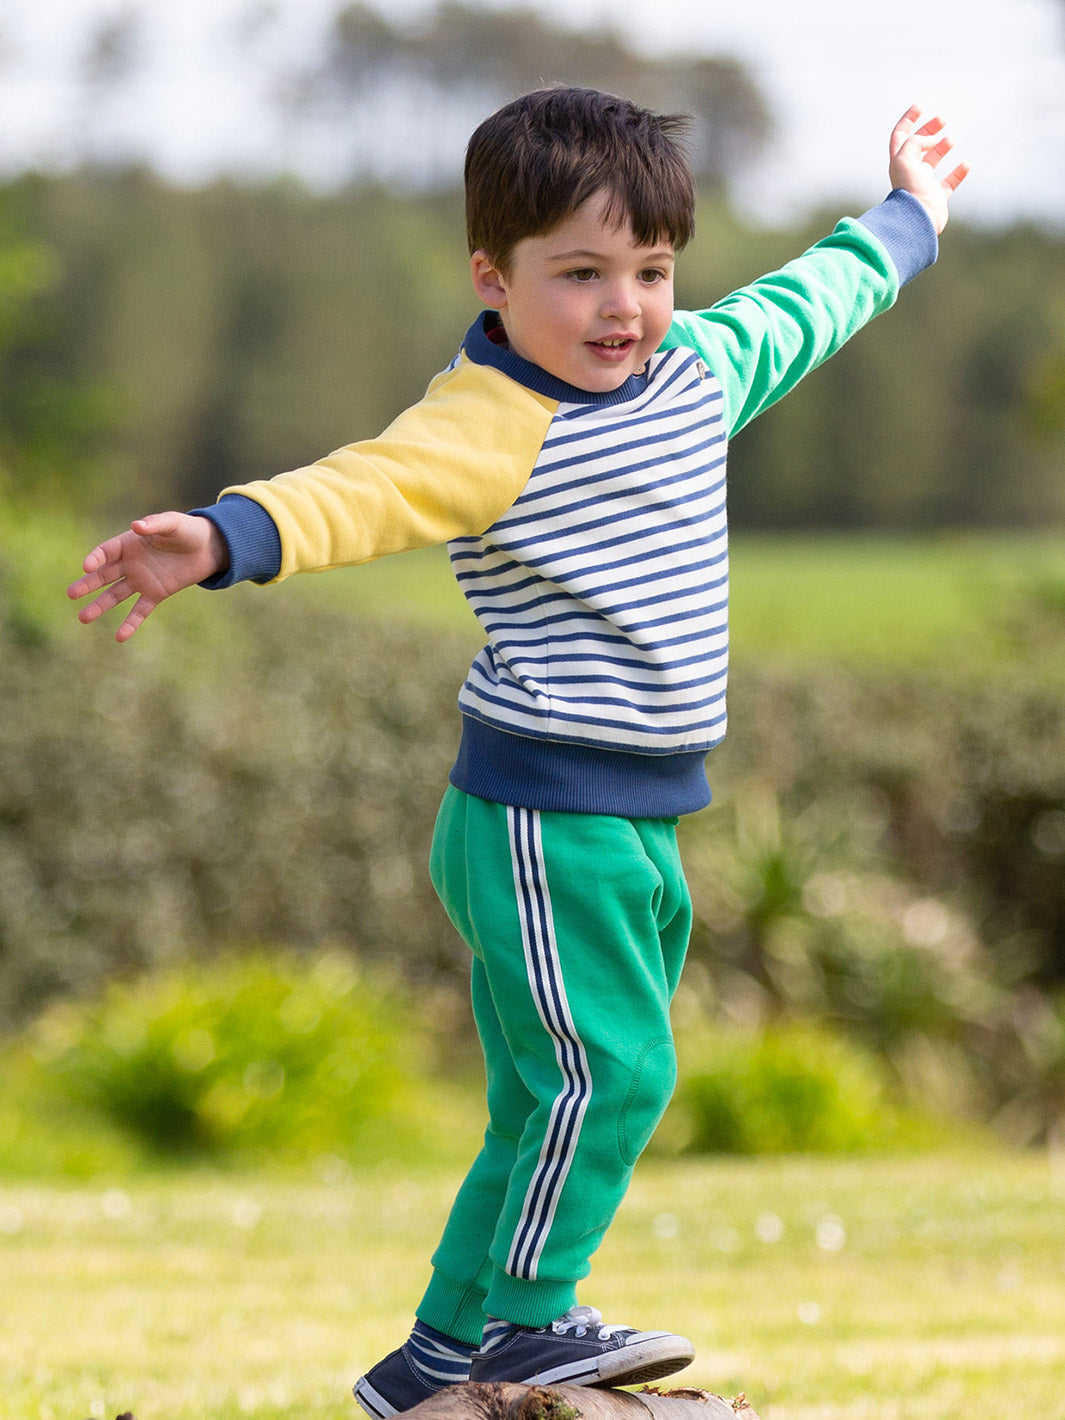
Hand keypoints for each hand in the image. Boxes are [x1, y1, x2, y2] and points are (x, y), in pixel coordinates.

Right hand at [67, 511, 228, 641]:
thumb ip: (155, 524)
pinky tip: (120, 637)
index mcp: (129, 543)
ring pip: (116, 595)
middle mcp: (130, 563)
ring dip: (99, 606)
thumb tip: (136, 526)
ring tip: (83, 618)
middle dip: (88, 585)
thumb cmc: (186, 530)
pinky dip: (131, 623)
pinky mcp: (155, 594)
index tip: (87, 567)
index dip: (96, 558)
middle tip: (71, 594)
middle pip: (104, 575)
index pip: (106, 552)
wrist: (206, 548)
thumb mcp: (172, 523)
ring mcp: (141, 580)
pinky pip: (140, 610)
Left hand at [888, 104, 969, 233]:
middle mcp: (909, 172)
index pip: (900, 135)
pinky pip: (949, 183)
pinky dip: (958, 173)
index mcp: (899, 162)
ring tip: (950, 139)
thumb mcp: (905, 158)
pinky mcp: (936, 198)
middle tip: (943, 119)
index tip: (921, 106)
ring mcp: (923, 185)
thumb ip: (916, 142)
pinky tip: (966, 164)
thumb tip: (931, 141)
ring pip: (931, 162)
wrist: (918, 220)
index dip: (908, 119)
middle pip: (918, 145)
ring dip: (941, 148)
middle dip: (929, 130)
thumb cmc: (910, 189)